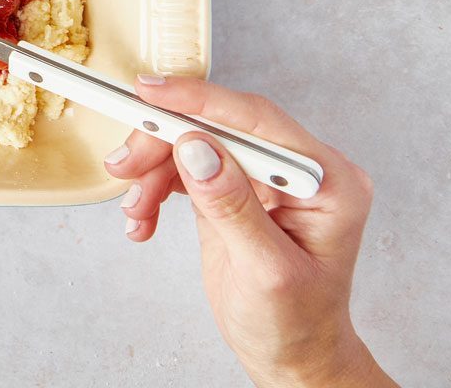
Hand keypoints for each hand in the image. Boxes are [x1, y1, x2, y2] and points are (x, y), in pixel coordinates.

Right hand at [104, 76, 395, 387]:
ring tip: (134, 209)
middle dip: (163, 144)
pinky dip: (155, 189)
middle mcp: (296, 170)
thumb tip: (197, 149)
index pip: (257, 120)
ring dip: (152, 172)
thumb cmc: (295, 324)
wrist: (290, 357)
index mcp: (326, 180)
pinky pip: (184, 169)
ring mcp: (262, 179)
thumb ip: (232, 206)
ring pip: (193, 145)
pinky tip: (142, 218)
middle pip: (216, 128)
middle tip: (124, 166)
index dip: (200, 101)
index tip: (151, 92)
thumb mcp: (266, 271)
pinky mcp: (232, 189)